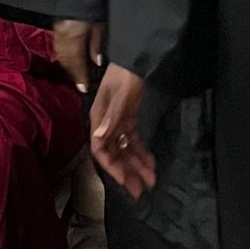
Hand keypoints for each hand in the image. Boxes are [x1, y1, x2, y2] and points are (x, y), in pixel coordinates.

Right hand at [54, 18, 105, 94]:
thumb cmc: (92, 3)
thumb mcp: (99, 23)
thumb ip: (96, 44)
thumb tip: (96, 61)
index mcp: (74, 35)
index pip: (76, 62)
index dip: (80, 77)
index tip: (84, 88)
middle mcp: (62, 35)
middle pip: (66, 61)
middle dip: (72, 74)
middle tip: (80, 84)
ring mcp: (57, 30)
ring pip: (60, 54)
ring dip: (67, 66)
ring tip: (74, 75)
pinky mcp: (55, 26)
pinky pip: (57, 45)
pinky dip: (62, 55)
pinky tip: (67, 59)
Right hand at [89, 64, 156, 197]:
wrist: (136, 57)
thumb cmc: (124, 74)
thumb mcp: (119, 94)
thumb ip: (111, 116)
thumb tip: (99, 138)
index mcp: (98, 120)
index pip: (101, 151)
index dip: (112, 168)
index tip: (126, 182)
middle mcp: (105, 125)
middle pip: (114, 154)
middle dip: (127, 172)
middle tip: (141, 191)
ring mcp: (117, 122)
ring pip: (125, 150)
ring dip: (137, 165)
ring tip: (151, 180)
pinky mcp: (129, 118)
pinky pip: (134, 140)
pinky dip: (142, 152)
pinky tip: (152, 163)